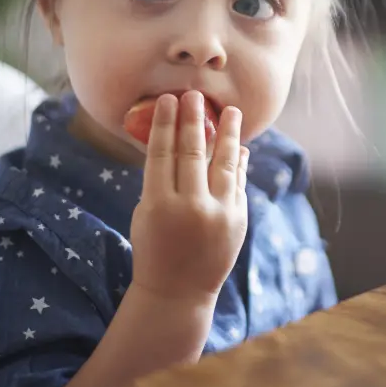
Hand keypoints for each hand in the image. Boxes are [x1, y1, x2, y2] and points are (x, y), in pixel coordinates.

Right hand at [129, 92, 248, 301]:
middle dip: (194, 120)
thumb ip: (161, 181)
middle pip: (192, 152)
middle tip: (195, 95)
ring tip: (232, 111)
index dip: (166, 124)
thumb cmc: (154, 247)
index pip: (162, 154)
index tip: (169, 100)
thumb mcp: (146, 214)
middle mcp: (190, 208)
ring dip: (228, 134)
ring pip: (224, 163)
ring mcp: (218, 214)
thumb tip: (179, 143)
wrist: (178, 291)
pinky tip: (239, 146)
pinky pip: (238, 183)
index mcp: (158, 205)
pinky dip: (239, 163)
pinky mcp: (238, 220)